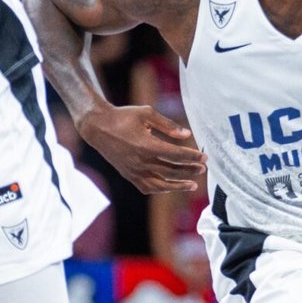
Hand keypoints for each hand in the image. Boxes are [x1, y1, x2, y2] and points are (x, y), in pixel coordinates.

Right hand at [80, 104, 205, 193]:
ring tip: (192, 184)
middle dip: (190, 170)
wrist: (97, 127)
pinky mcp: (128, 175)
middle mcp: (140, 162)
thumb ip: (167, 125)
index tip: (204, 157)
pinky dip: (161, 189)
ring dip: (178, 185)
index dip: (192, 157)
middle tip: (203, 168)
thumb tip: (186, 134)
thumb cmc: (123, 117)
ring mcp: (134, 171)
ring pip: (161, 184)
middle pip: (171, 171)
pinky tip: (171, 186)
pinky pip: (147, 187)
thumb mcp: (146, 113)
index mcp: (146, 145)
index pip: (175, 155)